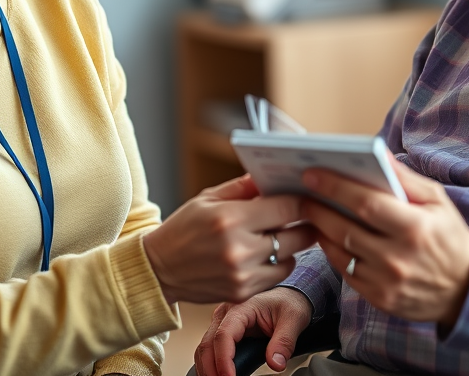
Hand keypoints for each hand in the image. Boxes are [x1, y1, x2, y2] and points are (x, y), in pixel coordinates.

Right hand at [143, 175, 316, 304]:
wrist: (159, 269)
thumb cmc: (183, 229)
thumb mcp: (208, 198)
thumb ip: (244, 187)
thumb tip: (272, 175)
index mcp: (230, 218)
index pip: (287, 208)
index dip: (304, 201)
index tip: (309, 196)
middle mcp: (240, 249)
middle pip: (298, 236)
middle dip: (306, 223)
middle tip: (308, 214)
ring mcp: (243, 275)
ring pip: (292, 258)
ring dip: (292, 245)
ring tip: (282, 233)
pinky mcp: (243, 292)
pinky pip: (278, 276)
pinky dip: (279, 263)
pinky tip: (266, 252)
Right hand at [194, 287, 312, 375]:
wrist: (288, 294)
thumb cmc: (288, 301)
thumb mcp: (293, 319)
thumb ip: (284, 342)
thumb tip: (275, 363)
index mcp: (241, 307)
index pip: (224, 335)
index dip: (224, 360)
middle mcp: (226, 313)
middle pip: (208, 344)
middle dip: (211, 369)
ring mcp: (222, 321)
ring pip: (204, 348)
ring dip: (208, 369)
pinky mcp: (223, 330)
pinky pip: (210, 349)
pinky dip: (211, 365)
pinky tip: (219, 375)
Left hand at [301, 156, 468, 326]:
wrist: (466, 290)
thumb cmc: (449, 237)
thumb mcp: (437, 201)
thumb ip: (405, 178)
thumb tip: (377, 153)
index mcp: (414, 227)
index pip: (365, 203)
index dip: (335, 187)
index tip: (313, 174)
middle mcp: (397, 257)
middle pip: (345, 228)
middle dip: (318, 207)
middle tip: (302, 191)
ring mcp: (386, 282)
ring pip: (339, 251)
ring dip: (320, 228)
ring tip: (311, 210)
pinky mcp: (379, 299)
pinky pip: (345, 271)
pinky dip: (332, 251)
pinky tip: (327, 235)